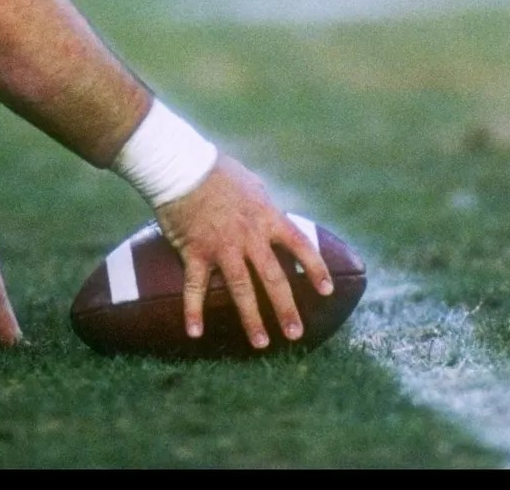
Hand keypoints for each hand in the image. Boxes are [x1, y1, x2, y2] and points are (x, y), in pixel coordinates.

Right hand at [152, 156, 332, 349]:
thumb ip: (265, 208)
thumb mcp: (252, 186)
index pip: (300, 245)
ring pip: (242, 289)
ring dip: (252, 319)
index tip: (327, 291)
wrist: (181, 166)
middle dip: (286, 309)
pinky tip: (195, 333)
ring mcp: (222, 246)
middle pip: (274, 278)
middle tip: (295, 333)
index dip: (316, 269)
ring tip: (261, 343)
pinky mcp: (195, 252)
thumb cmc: (217, 171)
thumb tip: (277, 220)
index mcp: (267, 217)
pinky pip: (195, 288)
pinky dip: (193, 311)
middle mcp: (249, 236)